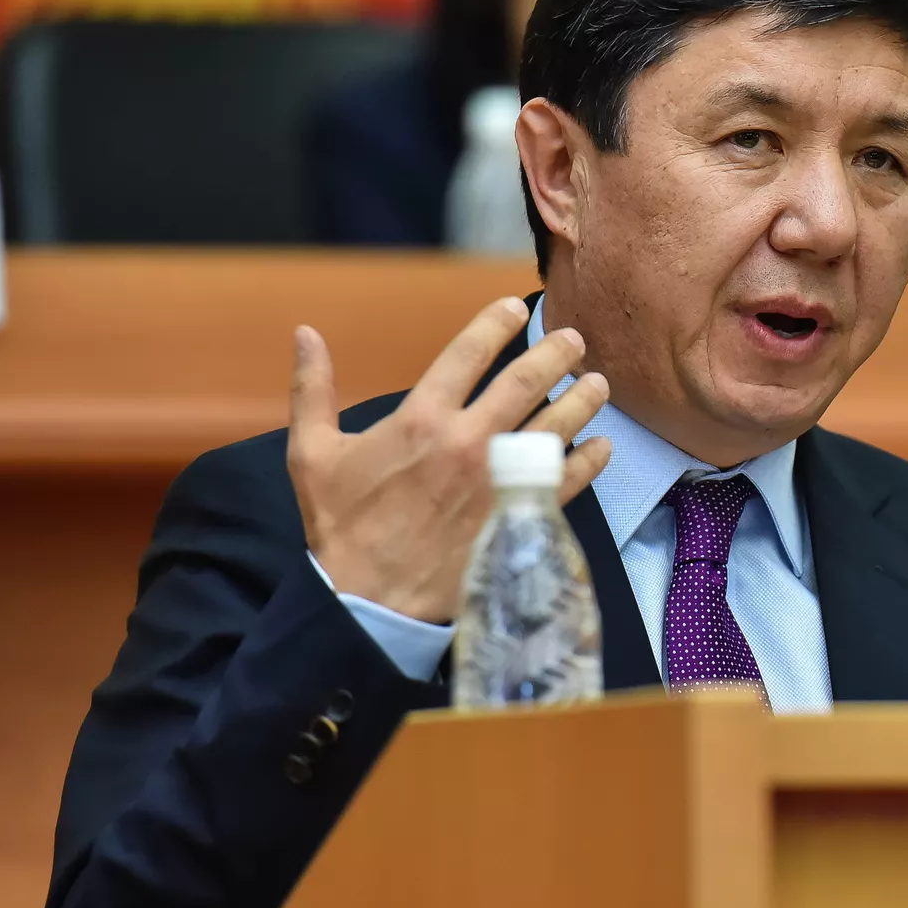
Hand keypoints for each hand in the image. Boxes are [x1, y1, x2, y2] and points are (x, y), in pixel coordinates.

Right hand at [286, 297, 612, 622]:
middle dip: (556, 353)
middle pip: (526, 381)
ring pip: (554, 425)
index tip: (514, 308)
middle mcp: (467, 440)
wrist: (367, 600)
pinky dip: (589, 460)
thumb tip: (305, 334)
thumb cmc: (340, 525)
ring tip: (598, 383)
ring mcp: (498, 479)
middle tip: (575, 339)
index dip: (496, 323)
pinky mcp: (516, 514)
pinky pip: (566, 481)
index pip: (469, 352)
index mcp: (421, 417)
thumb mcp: (312, 452)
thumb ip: (313, 389)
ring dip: (582, 400)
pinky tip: (602, 445)